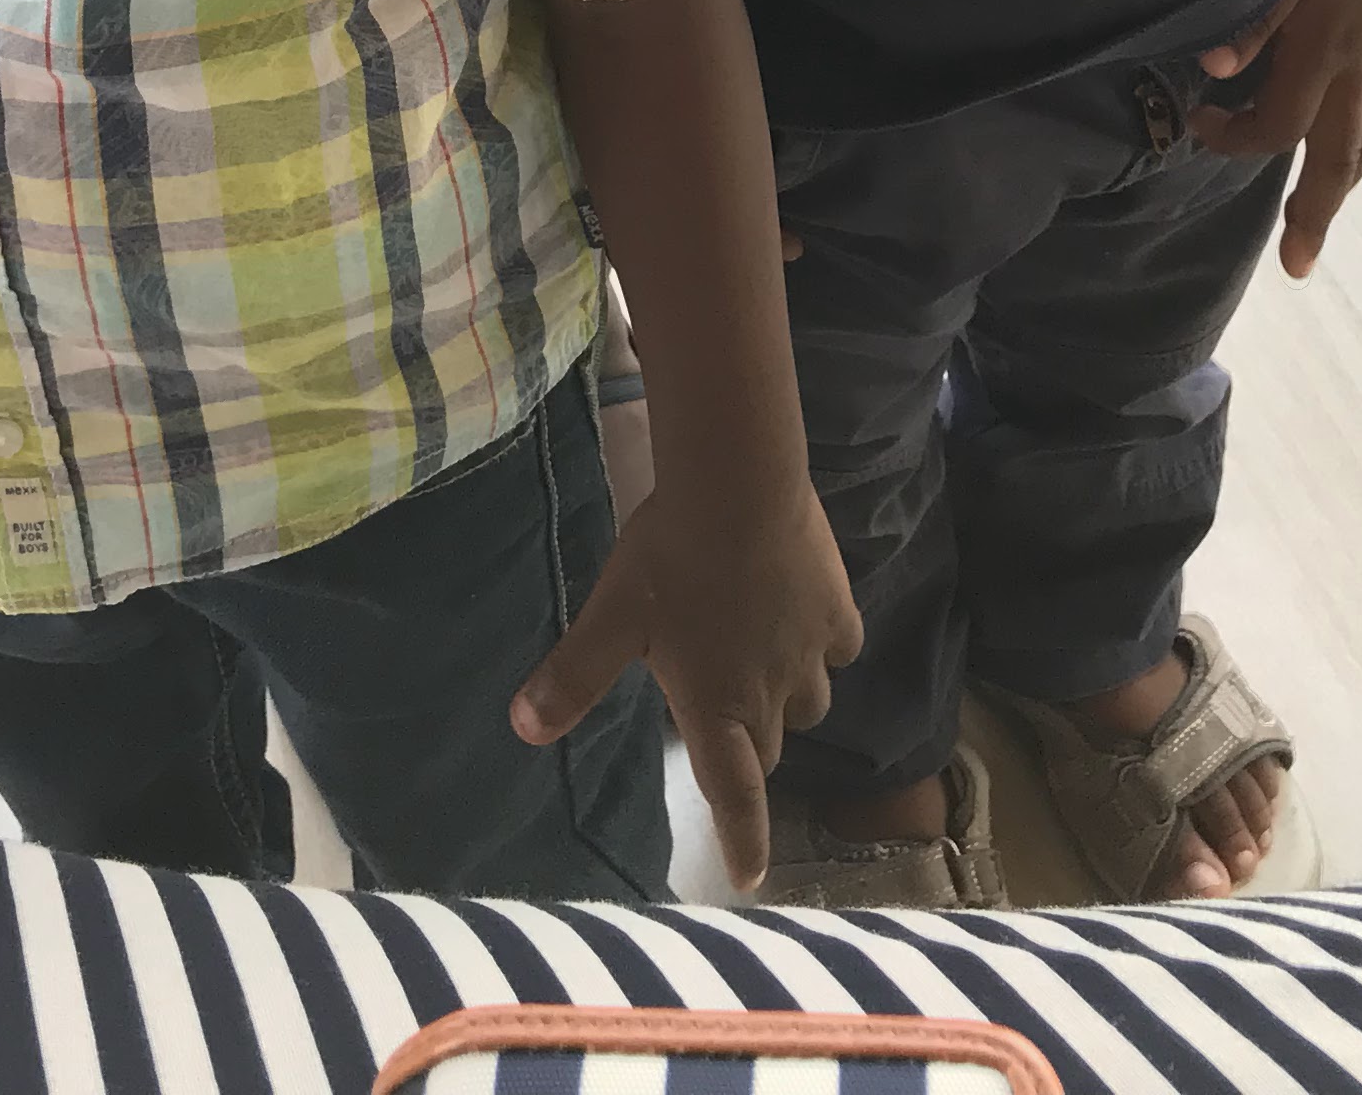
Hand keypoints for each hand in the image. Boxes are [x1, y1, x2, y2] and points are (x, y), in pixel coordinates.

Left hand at [512, 477, 859, 888]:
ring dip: (784, 699)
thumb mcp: (610, 617)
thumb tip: (522, 729)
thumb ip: (572, 676)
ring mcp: (812, 653)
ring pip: (808, 704)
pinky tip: (801, 619)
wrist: (739, 485)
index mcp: (716, 708)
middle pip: (767, 749)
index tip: (748, 877)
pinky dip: (823, 646)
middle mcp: (770, 694)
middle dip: (746, 747)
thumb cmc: (669, 558)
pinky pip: (838, 647)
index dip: (744, 842)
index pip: (735, 795)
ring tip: (759, 665)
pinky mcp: (839, 610)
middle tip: (720, 714)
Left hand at [1191, 0, 1361, 275]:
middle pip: (1337, 158)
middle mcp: (1358, 65)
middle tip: (1299, 265)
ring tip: (1327, 208)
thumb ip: (1255, 16)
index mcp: (1325, 54)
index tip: (1197, 126)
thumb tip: (1214, 67)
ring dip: (1344, 179)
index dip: (1235, 140)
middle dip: (1315, 213)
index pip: (1279, 127)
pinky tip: (1359, 126)